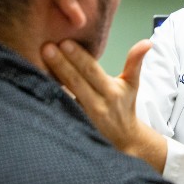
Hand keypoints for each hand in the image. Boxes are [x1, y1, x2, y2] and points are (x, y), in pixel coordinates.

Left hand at [41, 39, 167, 171]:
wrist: (124, 141)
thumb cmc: (125, 106)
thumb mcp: (132, 84)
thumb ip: (135, 62)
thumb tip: (147, 42)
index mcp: (112, 91)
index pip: (92, 71)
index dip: (78, 57)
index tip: (64, 42)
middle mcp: (98, 104)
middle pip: (76, 81)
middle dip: (60, 64)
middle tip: (46, 47)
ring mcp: (84, 117)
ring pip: (65, 96)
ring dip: (52, 80)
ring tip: (36, 63)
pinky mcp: (74, 125)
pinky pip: (60, 110)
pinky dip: (49, 98)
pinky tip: (36, 85)